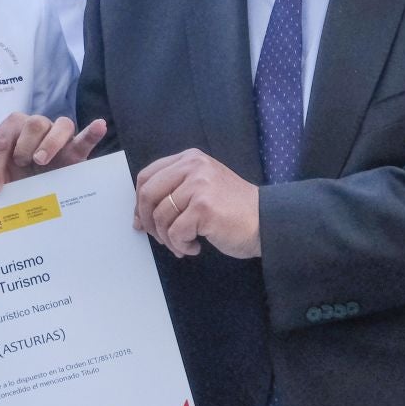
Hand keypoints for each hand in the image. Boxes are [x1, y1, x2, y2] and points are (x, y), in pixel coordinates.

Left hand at [0, 113, 107, 194]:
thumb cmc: (19, 181)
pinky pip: (86, 137)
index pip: (3, 138)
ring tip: (41, 159)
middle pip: (33, 123)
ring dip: (50, 143)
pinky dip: (92, 132)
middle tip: (23, 164)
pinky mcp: (78, 151)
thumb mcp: (4, 180)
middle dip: (24, 145)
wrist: (37, 194)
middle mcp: (38, 128)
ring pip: (61, 125)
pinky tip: (100, 126)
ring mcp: (60, 137)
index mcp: (15, 131)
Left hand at [134, 149, 260, 258]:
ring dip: (168, 239)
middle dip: (148, 222)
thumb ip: (172, 193)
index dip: (139, 201)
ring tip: (184, 244)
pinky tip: (195, 246)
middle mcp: (193, 166)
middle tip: (160, 237)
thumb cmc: (232, 210)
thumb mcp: (201, 187)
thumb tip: (138, 217)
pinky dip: (181, 245)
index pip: (147, 176)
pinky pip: (175, 232)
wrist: (266, 222)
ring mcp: (199, 186)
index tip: (142, 220)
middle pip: (148, 194)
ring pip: (161, 217)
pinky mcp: (204, 208)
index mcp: (189, 159)